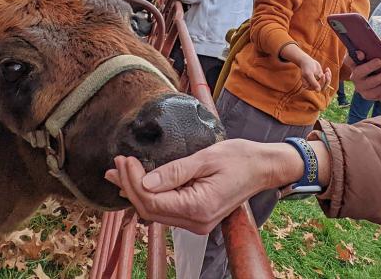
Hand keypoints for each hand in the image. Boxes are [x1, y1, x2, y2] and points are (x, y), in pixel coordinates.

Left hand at [105, 140, 303, 233]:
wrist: (263, 167)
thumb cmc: (239, 158)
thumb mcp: (205, 158)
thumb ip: (174, 171)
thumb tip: (144, 182)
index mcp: (198, 207)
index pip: (152, 200)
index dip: (133, 181)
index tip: (125, 159)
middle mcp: (196, 222)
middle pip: (150, 210)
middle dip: (130, 186)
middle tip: (117, 163)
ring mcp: (196, 222)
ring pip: (155, 212)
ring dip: (136, 192)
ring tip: (119, 173)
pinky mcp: (197, 216)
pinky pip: (166, 210)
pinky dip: (149, 196)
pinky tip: (137, 183)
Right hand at [279, 44, 329, 90]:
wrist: (307, 61)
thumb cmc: (306, 67)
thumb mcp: (309, 74)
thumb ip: (313, 82)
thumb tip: (318, 91)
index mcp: (309, 87)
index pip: (318, 89)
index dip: (322, 83)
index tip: (323, 75)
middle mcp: (313, 86)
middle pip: (323, 87)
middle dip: (326, 81)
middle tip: (326, 73)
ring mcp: (317, 82)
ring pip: (326, 84)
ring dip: (328, 78)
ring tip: (327, 71)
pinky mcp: (321, 79)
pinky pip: (327, 79)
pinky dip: (329, 74)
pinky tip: (327, 69)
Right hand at [345, 51, 380, 101]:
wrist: (379, 81)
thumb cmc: (378, 65)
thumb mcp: (377, 58)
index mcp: (355, 65)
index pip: (348, 60)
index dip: (352, 57)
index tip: (361, 54)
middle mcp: (355, 77)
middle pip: (359, 72)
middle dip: (370, 66)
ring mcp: (361, 88)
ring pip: (370, 86)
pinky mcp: (368, 96)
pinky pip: (378, 96)